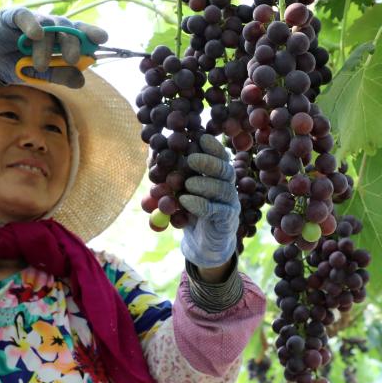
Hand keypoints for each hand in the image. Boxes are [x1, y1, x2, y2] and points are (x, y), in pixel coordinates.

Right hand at [0, 7, 107, 88]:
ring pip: (48, 26)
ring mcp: (34, 20)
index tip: (103, 38)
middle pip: (68, 29)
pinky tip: (35, 35)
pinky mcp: (14, 15)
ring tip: (41, 65)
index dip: (91, 33)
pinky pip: (26, 17)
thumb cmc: (19, 65)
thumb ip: (60, 75)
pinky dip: (32, 25)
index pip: (81, 33)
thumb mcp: (41, 75)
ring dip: (46, 47)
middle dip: (73, 44)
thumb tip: (81, 80)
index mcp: (62, 39)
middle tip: (72, 60)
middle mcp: (51, 26)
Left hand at [179, 134, 240, 268]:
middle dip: (209, 162)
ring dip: (204, 184)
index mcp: (218, 176)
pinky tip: (186, 201)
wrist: (200, 245)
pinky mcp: (227, 222)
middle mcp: (227, 187)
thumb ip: (167, 176)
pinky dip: (200, 204)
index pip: (220, 157)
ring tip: (187, 184)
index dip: (213, 147)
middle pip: (225, 170)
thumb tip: (151, 157)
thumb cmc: (189, 213)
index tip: (200, 137)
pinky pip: (217, 211)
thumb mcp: (175, 192)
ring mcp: (230, 205)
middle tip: (192, 159)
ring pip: (223, 190)